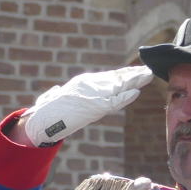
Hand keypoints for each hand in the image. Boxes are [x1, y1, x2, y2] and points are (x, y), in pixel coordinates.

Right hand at [19, 66, 152, 146]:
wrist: (42, 119)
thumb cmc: (45, 111)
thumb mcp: (54, 98)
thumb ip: (59, 93)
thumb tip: (56, 90)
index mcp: (82, 82)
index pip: (108, 76)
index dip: (124, 74)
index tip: (136, 71)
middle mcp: (90, 85)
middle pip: (116, 78)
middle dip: (133, 75)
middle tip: (147, 71)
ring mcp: (94, 95)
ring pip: (119, 86)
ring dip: (135, 82)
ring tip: (148, 76)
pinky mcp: (96, 106)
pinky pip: (115, 102)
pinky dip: (126, 97)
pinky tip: (137, 92)